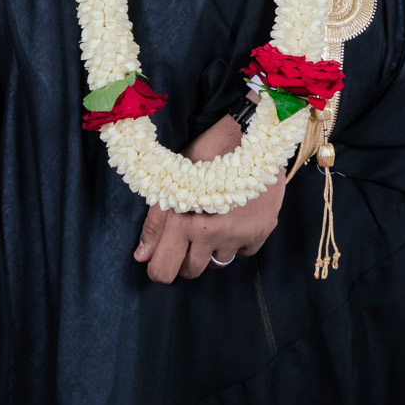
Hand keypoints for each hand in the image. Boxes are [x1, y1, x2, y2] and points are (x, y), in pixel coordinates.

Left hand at [132, 113, 284, 282]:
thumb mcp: (172, 181)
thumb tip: (142, 257)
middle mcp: (213, 233)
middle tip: (188, 238)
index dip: (159, 269)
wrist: (248, 133)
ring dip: (212, 250)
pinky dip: (237, 243)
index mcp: (185, 221)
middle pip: (192, 271)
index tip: (162, 260)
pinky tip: (234, 221)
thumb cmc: (204, 153)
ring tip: (213, 224)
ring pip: (219, 263)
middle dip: (186, 259)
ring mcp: (241, 234)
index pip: (164, 269)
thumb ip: (156, 223)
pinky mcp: (263, 230)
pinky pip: (244, 253)